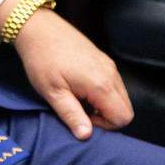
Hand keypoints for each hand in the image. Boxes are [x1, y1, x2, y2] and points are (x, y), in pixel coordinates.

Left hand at [0, 0, 132, 139]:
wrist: (39, 28)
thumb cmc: (42, 60)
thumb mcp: (52, 92)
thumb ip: (72, 115)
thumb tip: (86, 136)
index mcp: (101, 84)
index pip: (123, 118)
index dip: (105, 126)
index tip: (82, 118)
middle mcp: (111, 73)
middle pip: (126, 108)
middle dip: (107, 117)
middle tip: (80, 111)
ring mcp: (109, 65)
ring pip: (120, 96)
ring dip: (104, 105)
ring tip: (77, 99)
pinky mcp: (103, 59)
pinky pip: (113, 84)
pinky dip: (102, 93)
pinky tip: (79, 88)